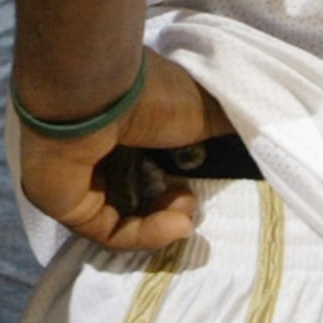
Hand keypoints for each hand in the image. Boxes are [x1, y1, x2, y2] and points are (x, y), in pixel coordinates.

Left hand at [15, 46, 230, 253]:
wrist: (96, 89)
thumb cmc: (148, 91)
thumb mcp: (200, 108)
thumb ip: (223, 125)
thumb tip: (260, 130)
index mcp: (120, 123)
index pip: (146, 162)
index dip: (176, 182)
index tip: (200, 185)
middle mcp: (93, 148)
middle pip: (133, 193)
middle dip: (171, 205)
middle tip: (192, 203)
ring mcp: (74, 176)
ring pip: (122, 216)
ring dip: (162, 223)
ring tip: (186, 216)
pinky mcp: (62, 202)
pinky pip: (107, 230)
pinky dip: (145, 233)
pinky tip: (176, 223)